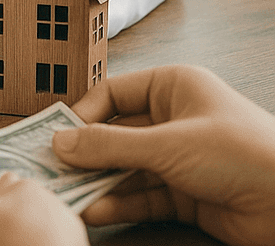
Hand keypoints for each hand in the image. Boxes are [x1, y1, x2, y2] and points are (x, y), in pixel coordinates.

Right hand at [55, 65, 274, 245]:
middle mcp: (174, 119)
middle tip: (53, 168)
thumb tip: (62, 142)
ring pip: (127, 168)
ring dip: (99, 182)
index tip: (55, 134)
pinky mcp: (188, 195)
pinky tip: (97, 209)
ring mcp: (181, 159)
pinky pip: (144, 196)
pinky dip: (120, 203)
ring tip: (68, 194)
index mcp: (173, 87)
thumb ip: (110, 145)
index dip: (83, 113)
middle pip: (117, 134)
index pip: (113, 93)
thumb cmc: (242, 153)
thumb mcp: (167, 144)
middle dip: (86, 154)